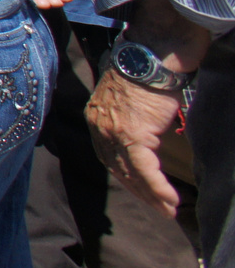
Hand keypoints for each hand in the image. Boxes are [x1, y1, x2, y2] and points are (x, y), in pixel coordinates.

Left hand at [86, 69, 183, 216]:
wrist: (151, 57)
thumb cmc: (145, 72)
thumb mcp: (126, 97)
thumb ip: (126, 115)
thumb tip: (141, 129)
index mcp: (96, 117)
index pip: (106, 155)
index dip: (123, 174)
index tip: (138, 188)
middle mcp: (100, 127)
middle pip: (117, 168)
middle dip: (137, 190)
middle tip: (156, 207)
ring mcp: (115, 133)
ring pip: (132, 173)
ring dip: (150, 195)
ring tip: (167, 210)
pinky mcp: (135, 136)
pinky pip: (146, 170)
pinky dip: (158, 188)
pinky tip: (170, 200)